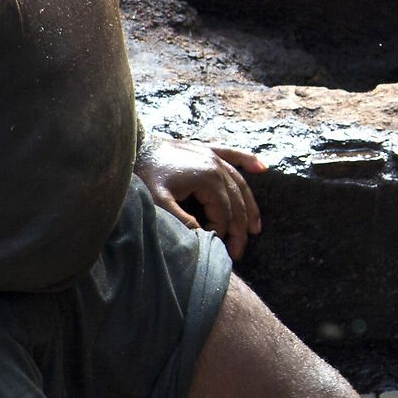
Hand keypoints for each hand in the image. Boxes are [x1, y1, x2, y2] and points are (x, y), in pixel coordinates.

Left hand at [136, 138, 265, 257]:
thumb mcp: (159, 202)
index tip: (217, 250)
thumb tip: (205, 237)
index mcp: (208, 178)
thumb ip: (182, 220)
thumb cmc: (144, 175)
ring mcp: (213, 156)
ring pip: (239, 184)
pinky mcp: (206, 150)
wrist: (135, 145)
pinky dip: (248, 161)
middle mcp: (216, 165)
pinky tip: (262, 168)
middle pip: (236, 202)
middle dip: (239, 230)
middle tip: (238, 252)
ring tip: (255, 228)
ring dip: (250, 207)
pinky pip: (233, 155)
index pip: (224, 213)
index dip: (223, 234)